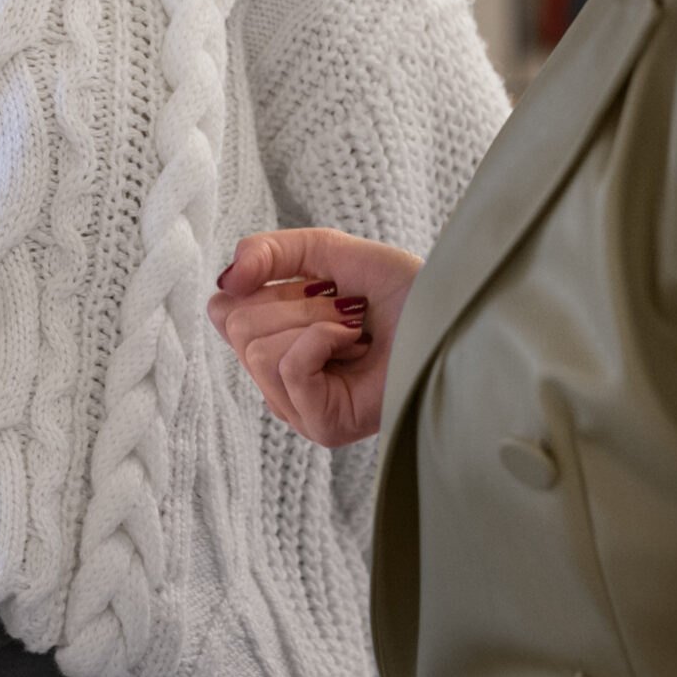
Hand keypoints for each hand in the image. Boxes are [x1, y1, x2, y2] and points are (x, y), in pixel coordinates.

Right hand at [209, 228, 422, 446]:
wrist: (452, 315)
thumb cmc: (405, 292)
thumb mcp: (329, 252)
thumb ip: (270, 252)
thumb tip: (226, 280)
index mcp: (277, 343)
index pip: (224, 312)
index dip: (263, 285)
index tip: (316, 283)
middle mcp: (281, 380)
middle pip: (237, 326)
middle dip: (295, 300)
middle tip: (344, 309)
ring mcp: (299, 407)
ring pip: (257, 347)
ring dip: (315, 320)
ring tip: (355, 331)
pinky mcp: (320, 424)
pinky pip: (288, 366)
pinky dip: (323, 339)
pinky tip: (356, 346)